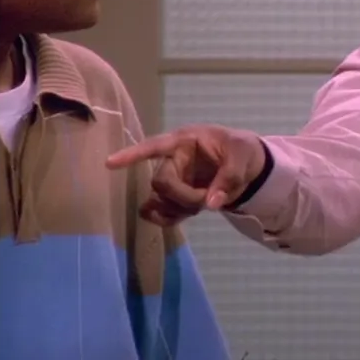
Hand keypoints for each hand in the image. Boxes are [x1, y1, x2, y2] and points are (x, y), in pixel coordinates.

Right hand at [105, 124, 267, 226]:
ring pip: (160, 199)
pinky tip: (177, 217)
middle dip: (181, 196)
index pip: (155, 146)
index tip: (110, 163)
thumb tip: (211, 203)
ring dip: (178, 208)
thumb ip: (230, 177)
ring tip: (205, 202)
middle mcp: (174, 160)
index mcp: (186, 141)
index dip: (133, 155)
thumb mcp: (243, 156)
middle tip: (208, 199)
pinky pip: (161, 211)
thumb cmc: (242, 150)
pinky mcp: (177, 198)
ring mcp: (174, 179)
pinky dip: (167, 218)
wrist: (250, 165)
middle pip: (160, 182)